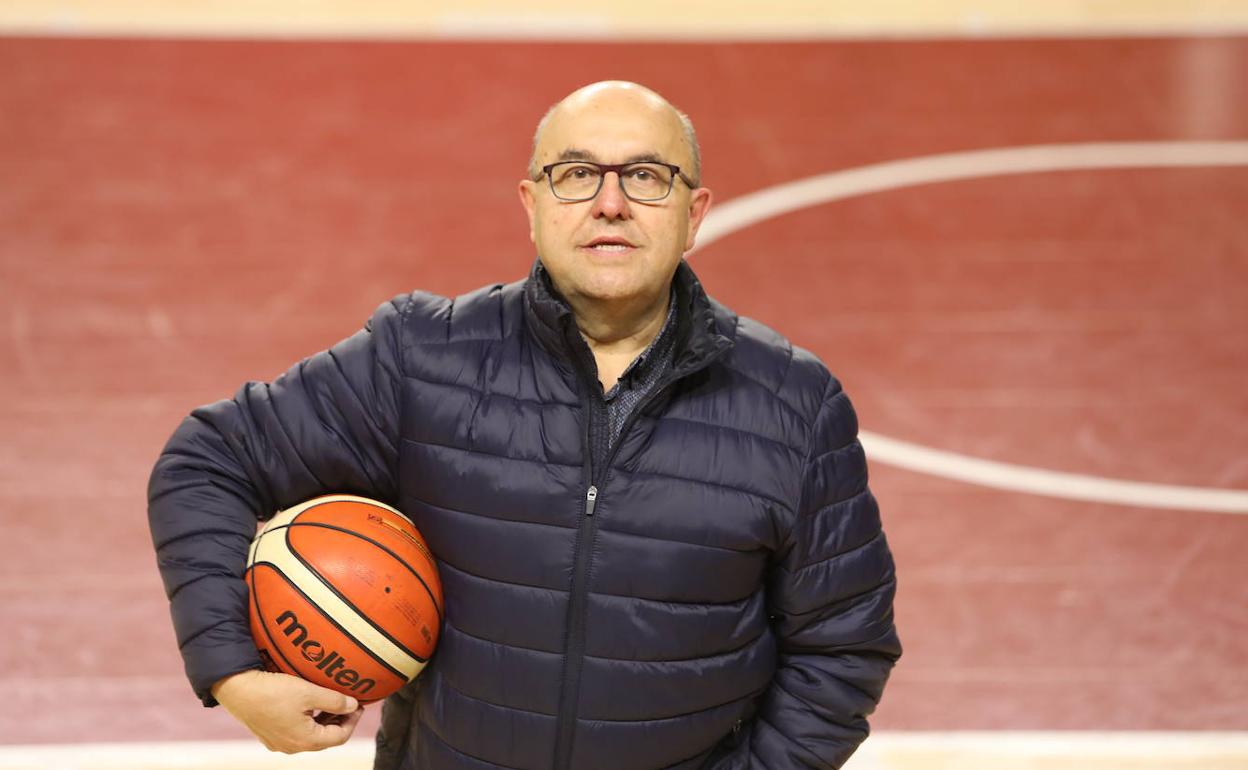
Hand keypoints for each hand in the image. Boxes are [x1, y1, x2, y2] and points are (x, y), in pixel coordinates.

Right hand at [211, 669, 364, 752]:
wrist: (237, 689)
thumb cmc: (273, 691)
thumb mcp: (309, 692)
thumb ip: (335, 701)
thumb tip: (353, 706)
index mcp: (305, 741)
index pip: (340, 737)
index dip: (353, 720)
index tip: (358, 704)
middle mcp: (292, 747)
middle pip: (325, 738)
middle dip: (338, 721)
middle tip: (346, 702)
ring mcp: (278, 743)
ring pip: (309, 735)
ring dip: (322, 720)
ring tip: (329, 701)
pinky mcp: (268, 735)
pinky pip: (294, 732)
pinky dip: (306, 721)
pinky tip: (307, 704)